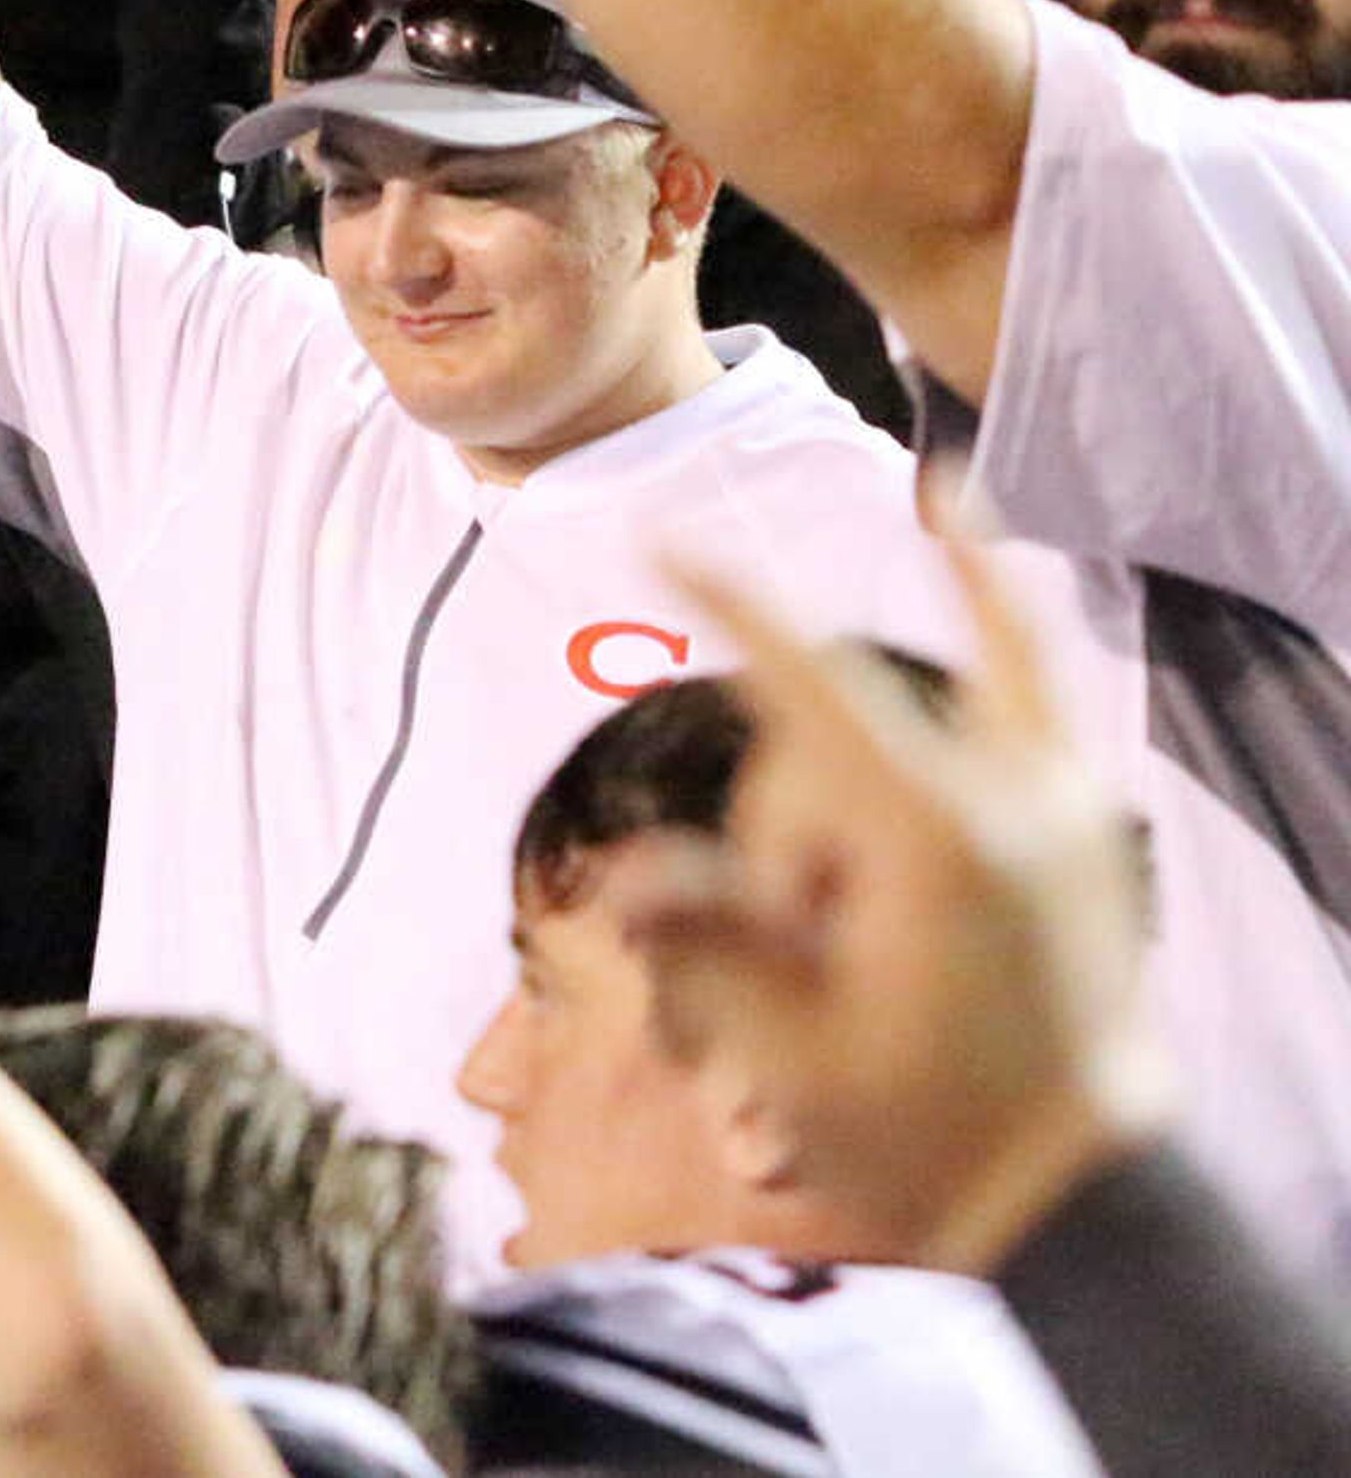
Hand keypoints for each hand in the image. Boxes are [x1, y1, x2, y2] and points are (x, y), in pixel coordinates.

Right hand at [629, 541, 1167, 1272]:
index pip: (807, 682)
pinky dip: (989, 597)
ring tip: (834, 929)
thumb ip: (705, 941)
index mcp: (932, 843)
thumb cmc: (931, 1139)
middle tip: (775, 942)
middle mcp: (1010, 797)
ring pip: (921, 696)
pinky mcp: (1084, 827)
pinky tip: (951, 508)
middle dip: (775, 820)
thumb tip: (627, 877)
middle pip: (835, 732)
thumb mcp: (790, 1051)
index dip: (727, 603)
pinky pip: (1028, 673)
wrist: (1086, 1205)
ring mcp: (1062, 805)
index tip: (658, 539)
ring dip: (843, 785)